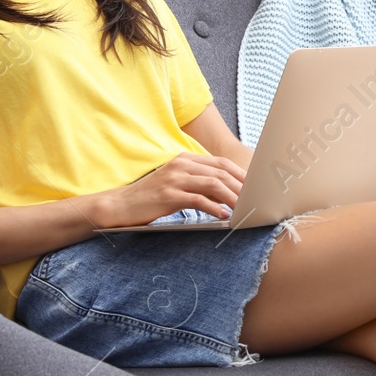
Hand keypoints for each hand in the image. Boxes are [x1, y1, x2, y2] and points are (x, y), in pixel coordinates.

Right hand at [92, 152, 245, 227]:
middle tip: (255, 199)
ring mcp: (174, 179)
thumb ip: (198, 184)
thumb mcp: (175, 184)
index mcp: (184, 160)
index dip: (240, 174)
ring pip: (213, 184)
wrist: (120, 205)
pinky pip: (198, 199)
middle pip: (220, 172)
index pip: (220, 163)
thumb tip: (226, 194)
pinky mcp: (168, 195)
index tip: (255, 186)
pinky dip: (214, 207)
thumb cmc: (150, 198)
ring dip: (232, 197)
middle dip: (241, 186)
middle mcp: (181, 165)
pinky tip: (223, 215)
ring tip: (244, 209)